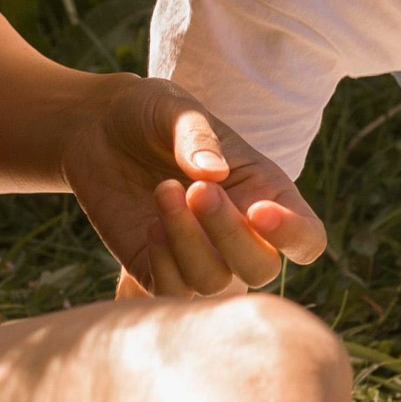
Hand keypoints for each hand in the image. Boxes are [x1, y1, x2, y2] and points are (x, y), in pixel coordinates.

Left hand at [63, 76, 327, 296]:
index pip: (306, 237)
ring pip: (215, 283)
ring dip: (187, 242)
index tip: (258, 211)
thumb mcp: (174, 108)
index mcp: (263, 192)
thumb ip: (197, 135)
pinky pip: (173, 293)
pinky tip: (148, 226)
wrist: (94, 129)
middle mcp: (239, 232)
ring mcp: (199, 255)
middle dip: (228, 234)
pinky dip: (163, 266)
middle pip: (261, 268)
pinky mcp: (157, 270)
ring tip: (162, 190)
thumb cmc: (149, 113)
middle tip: (194, 189)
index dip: (293, 236)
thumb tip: (213, 173)